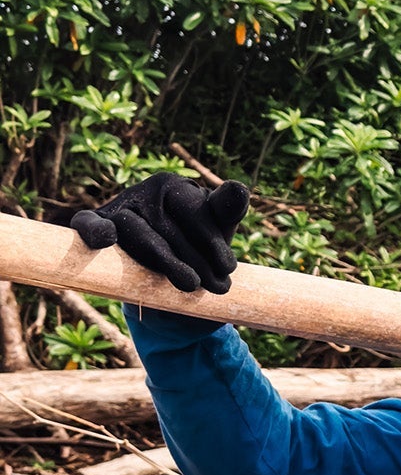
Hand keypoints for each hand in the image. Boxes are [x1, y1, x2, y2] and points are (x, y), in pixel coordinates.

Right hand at [60, 173, 249, 295]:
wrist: (171, 286)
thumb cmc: (198, 249)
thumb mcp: (218, 231)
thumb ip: (227, 210)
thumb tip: (239, 187)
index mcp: (174, 187)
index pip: (194, 210)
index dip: (212, 241)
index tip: (229, 268)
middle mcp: (144, 193)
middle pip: (167, 225)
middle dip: (196, 260)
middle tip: (219, 287)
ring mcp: (118, 209)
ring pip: (136, 231)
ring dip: (165, 260)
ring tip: (192, 285)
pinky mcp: (97, 226)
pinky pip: (88, 223)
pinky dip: (94, 229)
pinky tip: (106, 240)